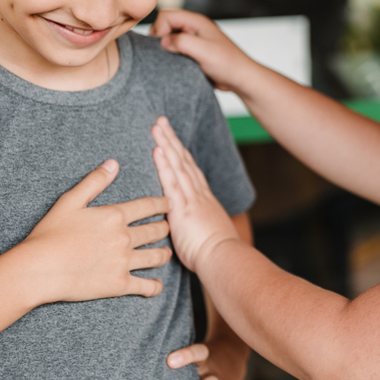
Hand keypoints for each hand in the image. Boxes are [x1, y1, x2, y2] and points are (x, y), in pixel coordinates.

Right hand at [18, 160, 171, 304]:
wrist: (39, 269)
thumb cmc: (50, 234)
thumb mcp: (69, 201)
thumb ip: (94, 181)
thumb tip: (113, 163)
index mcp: (115, 216)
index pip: (147, 206)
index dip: (161, 204)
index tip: (169, 203)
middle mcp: (124, 238)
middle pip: (155, 231)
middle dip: (165, 227)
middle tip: (169, 227)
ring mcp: (124, 262)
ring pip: (155, 257)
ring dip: (164, 254)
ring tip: (166, 253)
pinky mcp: (119, 284)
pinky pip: (145, 286)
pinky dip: (155, 286)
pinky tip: (156, 285)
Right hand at [151, 10, 254, 92]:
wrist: (240, 79)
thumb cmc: (229, 64)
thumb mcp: (204, 51)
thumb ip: (182, 42)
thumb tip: (163, 42)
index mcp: (196, 22)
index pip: (166, 16)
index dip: (159, 29)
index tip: (163, 46)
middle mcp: (193, 28)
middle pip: (165, 26)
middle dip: (160, 38)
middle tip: (164, 54)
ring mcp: (193, 40)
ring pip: (168, 39)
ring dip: (165, 49)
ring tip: (171, 60)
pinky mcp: (192, 52)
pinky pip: (175, 50)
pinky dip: (171, 56)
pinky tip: (175, 66)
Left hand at [152, 117, 238, 270]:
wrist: (224, 258)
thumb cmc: (216, 253)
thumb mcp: (208, 234)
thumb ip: (198, 224)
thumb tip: (193, 226)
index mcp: (203, 199)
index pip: (189, 170)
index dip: (179, 153)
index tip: (171, 138)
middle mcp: (198, 194)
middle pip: (183, 160)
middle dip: (171, 140)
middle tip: (160, 121)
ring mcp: (191, 199)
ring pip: (177, 165)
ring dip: (166, 144)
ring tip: (156, 126)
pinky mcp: (184, 208)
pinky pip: (172, 182)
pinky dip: (164, 164)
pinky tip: (157, 149)